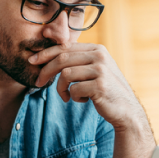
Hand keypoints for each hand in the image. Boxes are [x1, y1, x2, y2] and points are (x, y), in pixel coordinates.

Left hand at [28, 42, 145, 130]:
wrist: (126, 110)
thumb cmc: (105, 90)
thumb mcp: (94, 70)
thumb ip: (78, 61)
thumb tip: (48, 57)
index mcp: (97, 49)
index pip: (65, 47)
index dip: (46, 54)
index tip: (32, 61)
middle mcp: (99, 56)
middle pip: (62, 59)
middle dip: (46, 71)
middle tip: (38, 82)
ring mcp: (101, 70)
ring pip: (66, 74)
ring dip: (61, 89)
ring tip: (68, 96)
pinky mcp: (100, 85)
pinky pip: (74, 90)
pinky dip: (74, 97)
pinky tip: (83, 101)